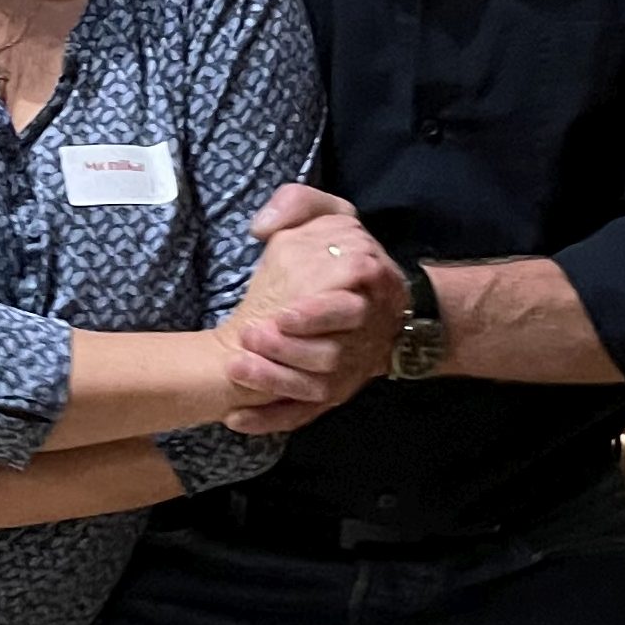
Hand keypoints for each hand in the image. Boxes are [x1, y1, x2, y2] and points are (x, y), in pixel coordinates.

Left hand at [219, 184, 407, 429]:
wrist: (389, 310)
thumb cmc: (348, 258)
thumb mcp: (332, 216)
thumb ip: (298, 205)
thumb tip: (262, 227)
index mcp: (366, 289)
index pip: (348, 308)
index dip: (315, 315)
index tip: (281, 315)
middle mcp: (361, 335)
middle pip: (330, 355)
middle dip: (288, 350)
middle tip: (250, 337)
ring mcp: (347, 371)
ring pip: (314, 387)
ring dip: (274, 382)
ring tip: (236, 368)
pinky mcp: (331, 396)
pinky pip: (302, 415)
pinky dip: (270, 420)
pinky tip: (237, 419)